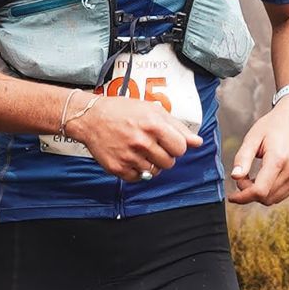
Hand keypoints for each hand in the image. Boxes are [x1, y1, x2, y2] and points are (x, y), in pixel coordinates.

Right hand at [73, 95, 201, 182]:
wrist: (91, 118)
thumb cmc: (123, 111)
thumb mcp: (152, 111)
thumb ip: (177, 127)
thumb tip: (197, 142)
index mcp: (153, 125)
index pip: (181, 148)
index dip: (176, 145)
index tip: (167, 141)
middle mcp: (141, 142)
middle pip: (169, 162)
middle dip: (164, 155)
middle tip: (151, 145)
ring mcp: (129, 157)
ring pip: (154, 172)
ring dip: (151, 164)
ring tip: (140, 151)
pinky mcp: (117, 168)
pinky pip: (138, 178)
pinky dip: (136, 171)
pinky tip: (130, 157)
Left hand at [227, 97, 288, 207]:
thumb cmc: (272, 126)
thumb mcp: (252, 138)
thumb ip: (242, 158)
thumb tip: (234, 177)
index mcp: (278, 158)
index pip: (260, 190)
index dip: (243, 197)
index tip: (231, 196)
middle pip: (265, 197)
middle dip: (249, 193)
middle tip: (242, 178)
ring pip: (273, 199)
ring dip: (259, 194)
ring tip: (251, 178)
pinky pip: (281, 195)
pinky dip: (269, 192)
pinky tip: (262, 179)